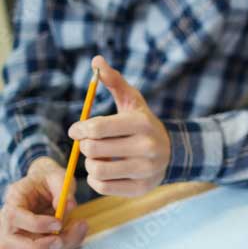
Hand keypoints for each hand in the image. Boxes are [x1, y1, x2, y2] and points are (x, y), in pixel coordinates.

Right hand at [0, 156, 87, 248]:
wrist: (47, 185)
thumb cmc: (50, 179)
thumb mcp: (57, 176)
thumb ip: (62, 189)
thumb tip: (70, 205)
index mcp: (14, 199)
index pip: (14, 217)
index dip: (35, 224)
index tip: (59, 223)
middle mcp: (8, 221)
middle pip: (9, 243)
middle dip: (38, 247)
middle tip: (62, 241)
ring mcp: (17, 234)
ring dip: (59, 246)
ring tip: (82, 226)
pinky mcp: (32, 242)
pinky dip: (65, 245)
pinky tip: (79, 231)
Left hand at [69, 55, 170, 197]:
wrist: (171, 151)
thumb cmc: (142, 123)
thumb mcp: (132, 101)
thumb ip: (113, 80)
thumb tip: (96, 60)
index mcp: (142, 122)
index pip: (97, 128)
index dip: (79, 129)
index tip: (75, 130)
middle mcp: (147, 146)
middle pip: (93, 150)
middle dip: (86, 146)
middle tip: (92, 144)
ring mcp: (146, 169)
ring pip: (96, 170)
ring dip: (91, 164)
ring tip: (99, 157)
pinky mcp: (142, 188)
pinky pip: (102, 187)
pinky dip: (97, 179)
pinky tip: (106, 171)